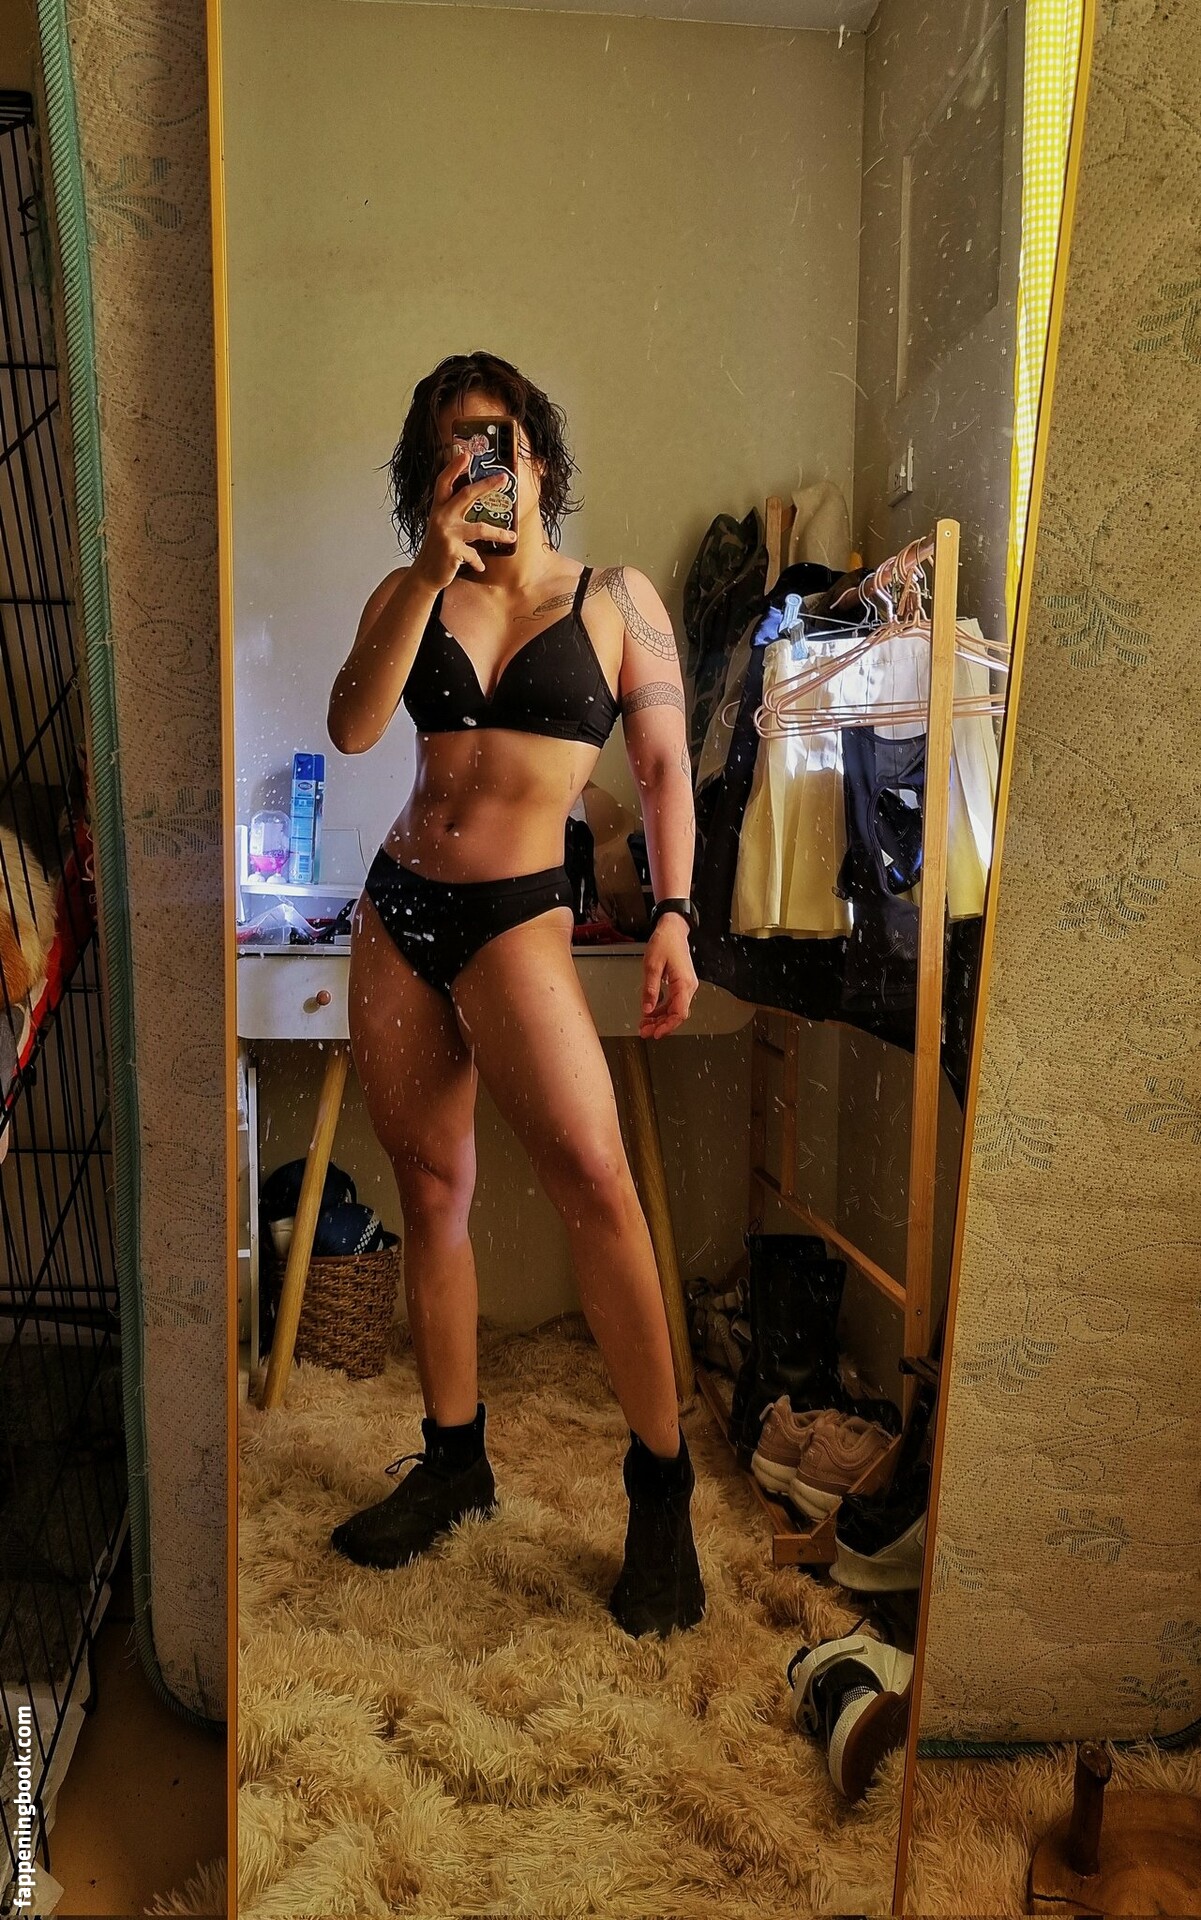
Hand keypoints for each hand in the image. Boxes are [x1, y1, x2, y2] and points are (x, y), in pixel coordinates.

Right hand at [413, 447, 516, 588]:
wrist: (426, 573)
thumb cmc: (439, 547)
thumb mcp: (443, 525)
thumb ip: (455, 511)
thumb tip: (473, 495)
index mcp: (439, 508)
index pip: (444, 482)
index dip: (454, 467)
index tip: (465, 453)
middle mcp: (441, 517)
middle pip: (466, 495)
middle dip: (486, 485)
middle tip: (503, 478)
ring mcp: (446, 534)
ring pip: (479, 529)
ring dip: (499, 533)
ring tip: (512, 536)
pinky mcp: (452, 551)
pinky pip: (474, 555)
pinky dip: (478, 561)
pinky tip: (481, 566)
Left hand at [639, 914, 697, 1038]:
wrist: (673, 929)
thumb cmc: (665, 943)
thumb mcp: (652, 966)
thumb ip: (650, 989)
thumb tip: (647, 1009)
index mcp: (683, 983)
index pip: (679, 1013)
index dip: (668, 1026)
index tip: (655, 1033)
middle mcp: (688, 987)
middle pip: (677, 1014)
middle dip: (661, 1025)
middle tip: (645, 1031)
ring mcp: (685, 986)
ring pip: (674, 1009)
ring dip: (660, 1019)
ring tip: (644, 1024)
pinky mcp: (681, 984)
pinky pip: (673, 1001)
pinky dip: (661, 1009)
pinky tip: (650, 1013)